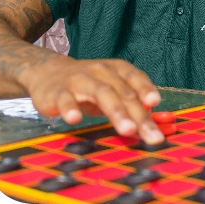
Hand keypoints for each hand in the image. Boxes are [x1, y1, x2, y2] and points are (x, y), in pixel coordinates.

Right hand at [19, 56, 163, 144]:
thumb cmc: (89, 86)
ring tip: (128, 130)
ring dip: (117, 111)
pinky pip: (65, 99)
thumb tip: (152, 123)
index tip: (156, 103)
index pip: (135, 77)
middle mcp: (101, 71)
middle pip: (123, 92)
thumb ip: (130, 103)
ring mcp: (79, 80)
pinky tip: (75, 120)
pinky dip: (70, 108)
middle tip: (150, 133)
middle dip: (138, 114)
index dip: (146, 89)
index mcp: (117, 70)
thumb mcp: (111, 90)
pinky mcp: (57, 92)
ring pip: (101, 93)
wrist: (48, 73)